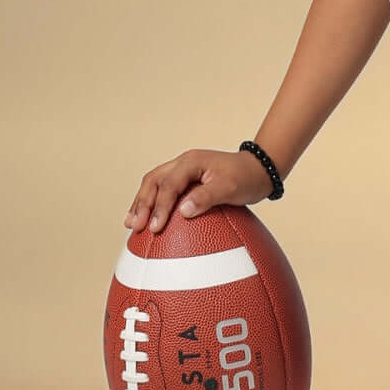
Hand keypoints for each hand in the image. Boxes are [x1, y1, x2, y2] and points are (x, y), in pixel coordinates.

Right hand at [123, 148, 275, 232]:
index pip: (169, 185)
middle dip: (142, 204)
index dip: (160, 206)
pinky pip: (163, 190)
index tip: (155, 227)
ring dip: (141, 203)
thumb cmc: (247, 178)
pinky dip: (152, 204)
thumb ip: (207, 197)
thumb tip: (183, 212)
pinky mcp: (185, 180)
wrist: (258, 170)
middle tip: (134, 226)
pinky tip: (148, 220)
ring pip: (153, 184)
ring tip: (131, 224)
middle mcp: (183, 163)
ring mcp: (182, 171)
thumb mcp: (231, 188)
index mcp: (191, 162)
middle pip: (153, 181)